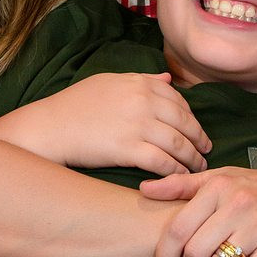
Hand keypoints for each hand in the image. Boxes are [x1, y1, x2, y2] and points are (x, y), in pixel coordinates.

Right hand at [0, 71, 210, 174]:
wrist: (51, 126)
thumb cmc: (75, 104)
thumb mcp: (109, 81)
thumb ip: (142, 79)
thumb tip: (167, 79)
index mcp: (140, 83)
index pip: (179, 101)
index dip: (192, 118)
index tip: (197, 131)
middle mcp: (143, 101)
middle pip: (184, 122)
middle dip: (199, 140)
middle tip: (205, 152)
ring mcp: (137, 125)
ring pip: (178, 144)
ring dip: (192, 159)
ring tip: (197, 169)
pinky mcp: (128, 149)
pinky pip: (162, 162)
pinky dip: (175, 171)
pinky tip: (179, 177)